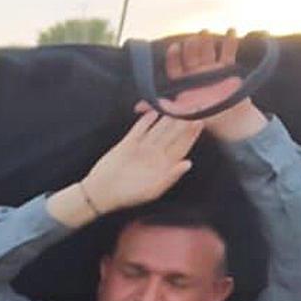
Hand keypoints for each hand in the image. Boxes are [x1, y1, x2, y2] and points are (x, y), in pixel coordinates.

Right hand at [77, 109, 203, 215]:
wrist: (101, 193)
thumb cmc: (128, 196)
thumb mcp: (153, 190)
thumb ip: (171, 177)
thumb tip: (188, 163)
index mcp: (165, 165)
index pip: (182, 146)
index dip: (191, 134)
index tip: (199, 121)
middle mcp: (156, 154)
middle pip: (172, 134)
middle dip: (182, 121)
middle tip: (191, 107)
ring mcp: (142, 148)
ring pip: (158, 129)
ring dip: (167, 117)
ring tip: (176, 105)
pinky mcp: (127, 144)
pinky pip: (139, 129)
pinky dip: (146, 120)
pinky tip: (153, 111)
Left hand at [155, 31, 265, 142]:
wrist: (229, 117)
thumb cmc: (203, 115)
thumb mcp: (180, 112)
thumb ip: (160, 106)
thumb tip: (136, 108)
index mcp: (183, 82)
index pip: (175, 66)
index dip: (173, 57)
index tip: (174, 47)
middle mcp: (195, 73)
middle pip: (191, 55)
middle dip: (191, 46)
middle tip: (192, 38)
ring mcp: (211, 69)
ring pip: (207, 51)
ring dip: (206, 41)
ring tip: (205, 32)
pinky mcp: (227, 68)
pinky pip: (228, 52)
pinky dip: (230, 42)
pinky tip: (231, 31)